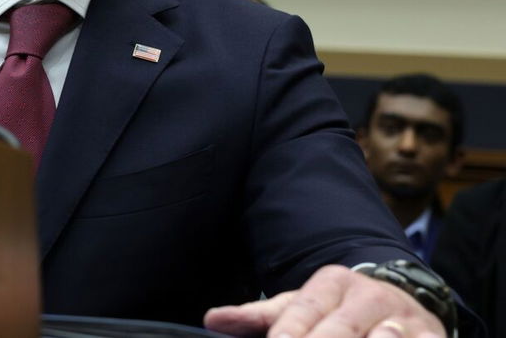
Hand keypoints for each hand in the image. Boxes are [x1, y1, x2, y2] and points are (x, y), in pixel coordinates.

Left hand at [203, 265, 445, 336]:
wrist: (403, 297)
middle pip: (340, 330)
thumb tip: (212, 320)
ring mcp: (402, 320)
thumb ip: (258, 316)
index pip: (304, 311)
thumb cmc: (337, 310)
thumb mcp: (300, 306)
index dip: (290, 333)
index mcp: (331, 284)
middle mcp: (368, 298)